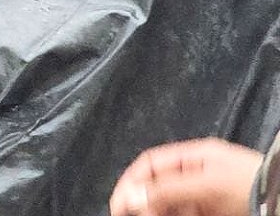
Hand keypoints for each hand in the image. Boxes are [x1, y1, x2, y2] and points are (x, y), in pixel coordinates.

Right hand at [109, 138, 262, 215]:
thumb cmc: (248, 186)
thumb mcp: (206, 185)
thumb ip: (169, 189)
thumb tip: (132, 195)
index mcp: (194, 156)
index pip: (151, 163)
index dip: (131, 180)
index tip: (118, 203)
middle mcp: (197, 173)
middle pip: (158, 184)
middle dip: (142, 200)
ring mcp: (206, 193)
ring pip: (170, 202)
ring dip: (155, 210)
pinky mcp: (213, 210)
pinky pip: (183, 211)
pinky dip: (170, 214)